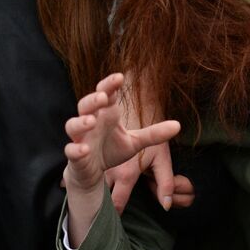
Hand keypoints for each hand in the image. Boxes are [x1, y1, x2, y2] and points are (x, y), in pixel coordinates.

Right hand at [62, 73, 179, 247]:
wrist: (92, 173)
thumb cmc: (112, 150)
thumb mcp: (136, 142)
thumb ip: (154, 134)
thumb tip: (178, 125)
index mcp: (105, 114)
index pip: (105, 93)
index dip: (109, 84)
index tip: (120, 76)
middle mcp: (90, 123)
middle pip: (85, 104)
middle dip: (93, 99)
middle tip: (103, 96)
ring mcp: (80, 138)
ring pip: (73, 125)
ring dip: (80, 122)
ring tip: (91, 121)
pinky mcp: (75, 157)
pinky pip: (71, 151)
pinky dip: (76, 149)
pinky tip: (83, 149)